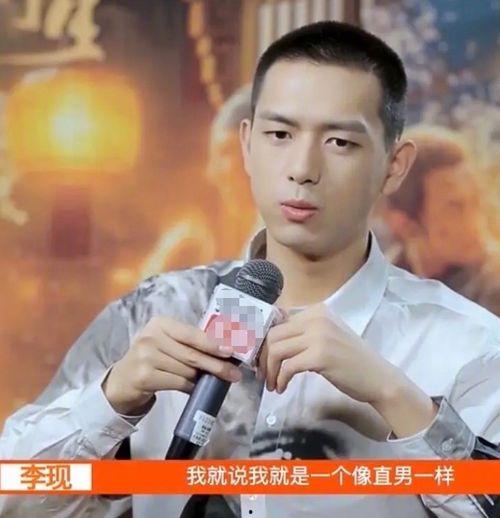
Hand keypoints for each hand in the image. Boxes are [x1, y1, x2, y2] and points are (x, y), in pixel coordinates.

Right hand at [103, 315, 242, 414]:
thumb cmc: (151, 358)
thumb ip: (189, 344)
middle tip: (234, 374)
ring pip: (187, 370)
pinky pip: (178, 383)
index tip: (232, 351)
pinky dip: (190, 387)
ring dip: (203, 378)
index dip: (214, 343)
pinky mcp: (145, 376)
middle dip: (216, 365)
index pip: (192, 334)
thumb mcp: (167, 343)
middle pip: (192, 354)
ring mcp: (146, 357)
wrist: (122, 380)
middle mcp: (151, 337)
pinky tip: (195, 388)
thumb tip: (223, 351)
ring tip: (214, 381)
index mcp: (161, 324)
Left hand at [258, 303, 401, 403]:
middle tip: (264, 375)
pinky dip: (281, 379)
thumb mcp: (325, 338)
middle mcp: (316, 318)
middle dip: (263, 358)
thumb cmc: (351, 361)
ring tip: (273, 384)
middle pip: (273, 334)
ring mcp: (319, 335)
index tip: (262, 360)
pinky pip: (288, 366)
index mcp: (317, 311)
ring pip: (276, 349)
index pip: (278, 321)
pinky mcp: (320, 355)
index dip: (264, 342)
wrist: (379, 378)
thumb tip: (269, 340)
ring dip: (270, 370)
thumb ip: (303, 333)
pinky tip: (283, 388)